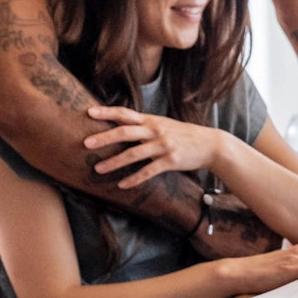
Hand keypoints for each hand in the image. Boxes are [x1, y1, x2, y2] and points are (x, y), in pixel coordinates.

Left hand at [84, 106, 220, 188]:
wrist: (210, 145)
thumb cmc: (184, 135)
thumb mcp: (164, 125)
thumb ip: (145, 126)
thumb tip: (123, 126)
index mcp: (152, 121)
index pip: (125, 114)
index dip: (107, 112)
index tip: (89, 112)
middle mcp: (155, 131)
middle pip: (125, 132)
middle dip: (104, 137)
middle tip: (86, 143)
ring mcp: (163, 146)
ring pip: (133, 154)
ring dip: (114, 162)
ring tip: (98, 168)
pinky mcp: (171, 161)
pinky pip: (148, 171)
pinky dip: (134, 179)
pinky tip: (122, 185)